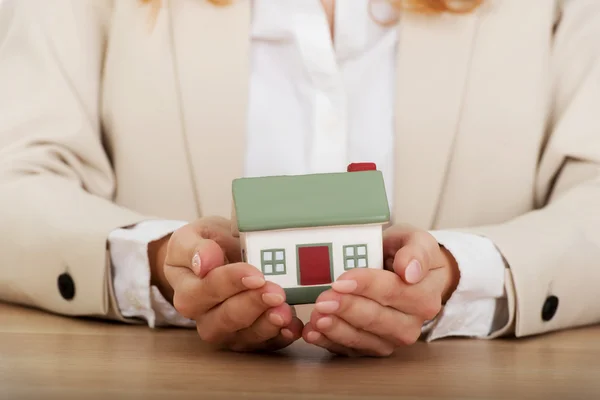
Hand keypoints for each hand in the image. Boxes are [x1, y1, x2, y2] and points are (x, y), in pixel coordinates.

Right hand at [151, 216, 303, 351]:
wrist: (215, 257)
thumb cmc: (205, 246)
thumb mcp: (191, 236)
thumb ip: (194, 249)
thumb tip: (203, 264)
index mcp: (188, 292)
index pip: (208, 290)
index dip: (233, 283)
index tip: (256, 275)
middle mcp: (205, 318)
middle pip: (228, 318)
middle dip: (255, 305)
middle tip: (276, 293)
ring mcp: (228, 332)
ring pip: (246, 336)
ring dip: (268, 324)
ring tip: (286, 312)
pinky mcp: (250, 338)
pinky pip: (266, 344)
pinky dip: (281, 337)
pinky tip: (293, 327)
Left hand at [302, 224, 459, 356]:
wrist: (407, 274)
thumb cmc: (408, 254)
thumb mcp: (417, 241)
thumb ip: (417, 253)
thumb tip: (409, 270)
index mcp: (424, 296)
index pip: (392, 291)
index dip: (365, 286)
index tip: (341, 281)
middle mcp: (411, 324)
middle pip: (375, 318)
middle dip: (346, 309)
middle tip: (322, 300)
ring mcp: (392, 339)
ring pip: (362, 338)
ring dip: (336, 329)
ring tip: (316, 317)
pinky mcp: (373, 347)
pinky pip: (350, 349)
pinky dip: (329, 342)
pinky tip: (313, 333)